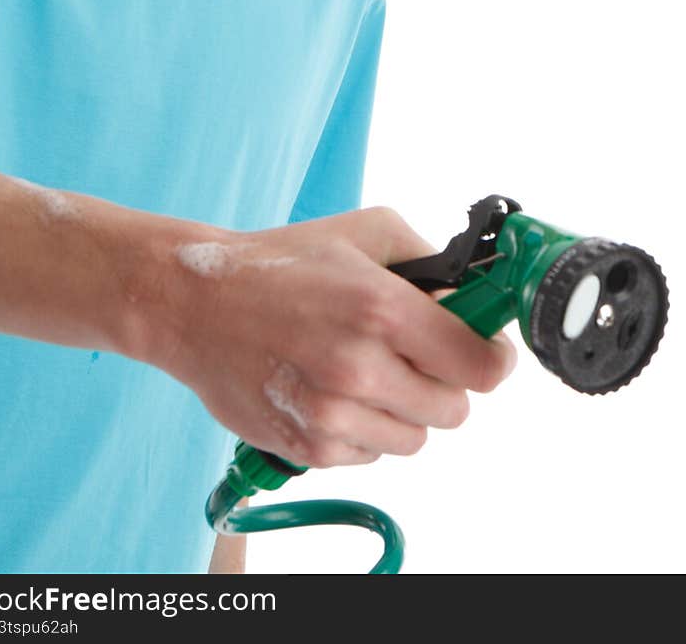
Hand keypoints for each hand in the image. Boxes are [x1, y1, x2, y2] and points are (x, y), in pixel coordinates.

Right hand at [156, 206, 516, 468]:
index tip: (484, 352)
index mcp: (383, 309)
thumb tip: (473, 299)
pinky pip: (371, 455)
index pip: (480, 366)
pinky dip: (364, 429)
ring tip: (368, 371)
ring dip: (403, 409)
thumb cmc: (282, 263)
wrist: (196, 304)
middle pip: (454, 409)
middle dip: (443, 381)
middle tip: (414, 355)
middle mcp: (361, 368)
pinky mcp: (309, 448)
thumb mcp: (367, 231)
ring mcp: (333, 415)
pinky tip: (335, 390)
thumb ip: (432, 263)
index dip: (490, 358)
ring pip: (415, 438)